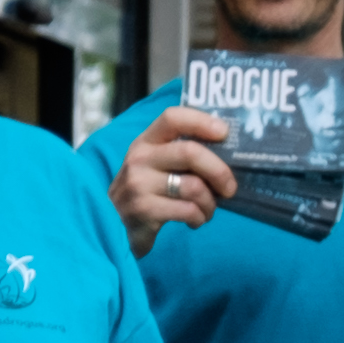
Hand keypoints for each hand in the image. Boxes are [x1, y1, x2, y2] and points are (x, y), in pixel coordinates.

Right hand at [111, 104, 236, 255]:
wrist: (112, 224)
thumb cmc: (148, 190)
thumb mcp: (158, 164)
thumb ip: (184, 153)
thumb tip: (230, 151)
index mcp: (147, 141)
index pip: (173, 117)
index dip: (201, 121)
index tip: (225, 133)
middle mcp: (139, 158)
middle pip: (190, 153)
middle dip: (220, 172)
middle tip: (230, 188)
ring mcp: (138, 184)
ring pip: (193, 187)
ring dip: (210, 203)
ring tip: (207, 209)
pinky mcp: (142, 210)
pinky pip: (187, 210)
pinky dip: (199, 218)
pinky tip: (195, 220)